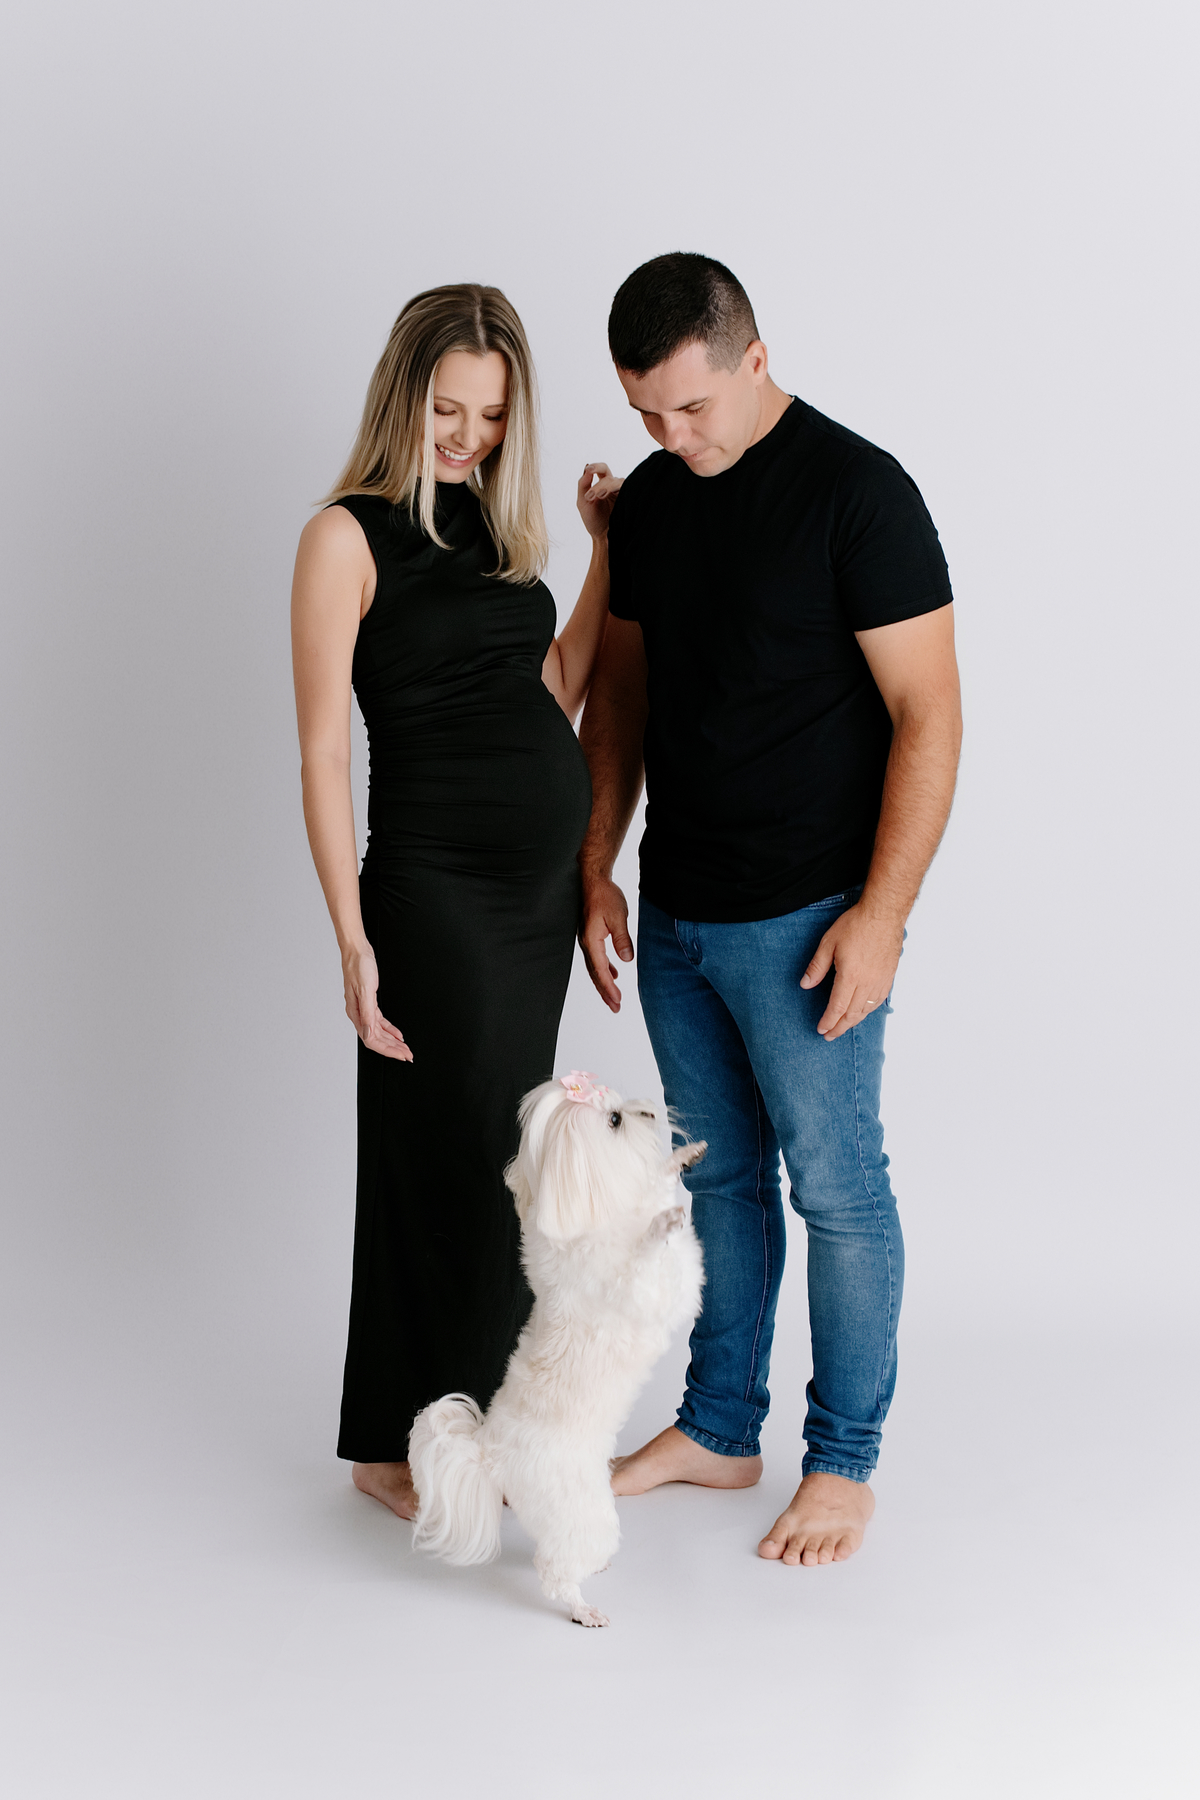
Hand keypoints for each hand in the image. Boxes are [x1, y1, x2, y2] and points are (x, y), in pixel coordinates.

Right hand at [342, 941, 412, 1060]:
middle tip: (407, 1055)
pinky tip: (397, 1034)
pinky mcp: (369, 1002)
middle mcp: (359, 1013)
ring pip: (379, 1032)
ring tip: (404, 1048)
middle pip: (376, 1039)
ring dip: (392, 1041)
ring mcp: (364, 1008)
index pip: (372, 1039)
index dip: (387, 1049)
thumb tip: (368, 1034)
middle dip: (393, 1049)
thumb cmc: (358, 966)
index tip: (401, 1054)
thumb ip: (367, 1014)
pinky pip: (380, 1022)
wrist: (357, 951)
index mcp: (356, 1013)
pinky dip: (390, 1029)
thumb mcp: (365, 990)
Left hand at [576, 463, 622, 541]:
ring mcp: (622, 492)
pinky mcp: (629, 499)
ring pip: (617, 481)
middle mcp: (614, 487)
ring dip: (606, 487)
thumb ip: (583, 484)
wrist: (603, 537)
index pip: (602, 470)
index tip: (589, 470)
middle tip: (589, 496)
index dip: (596, 466)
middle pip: (608, 477)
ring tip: (598, 497)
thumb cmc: (593, 521)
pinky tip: (609, 496)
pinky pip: (628, 488)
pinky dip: (618, 489)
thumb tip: (587, 468)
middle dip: (598, 485)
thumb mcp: (582, 502)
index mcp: (603, 485)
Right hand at [579, 874, 632, 1011]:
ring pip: (595, 968)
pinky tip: (614, 973)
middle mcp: (586, 943)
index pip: (601, 971)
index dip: (609, 988)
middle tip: (616, 1008)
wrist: (593, 879)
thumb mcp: (618, 916)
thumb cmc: (605, 895)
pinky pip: (597, 958)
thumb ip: (622, 939)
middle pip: (595, 974)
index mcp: (591, 941)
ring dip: (604, 983)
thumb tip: (626, 960)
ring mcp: (587, 940)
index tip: (618, 1001)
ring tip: (614, 997)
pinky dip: (605, 969)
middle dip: (605, 992)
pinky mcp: (591, 935)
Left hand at [800, 903, 903, 1041]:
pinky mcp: (889, 976)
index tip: (821, 1030)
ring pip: (867, 1010)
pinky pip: (878, 1001)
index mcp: (850, 976)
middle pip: (852, 1014)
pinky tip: (862, 1012)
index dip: (829, 1021)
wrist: (884, 914)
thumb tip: (805, 985)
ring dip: (854, 1021)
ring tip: (843, 1026)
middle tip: (829, 1036)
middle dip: (839, 1027)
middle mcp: (867, 983)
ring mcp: (881, 981)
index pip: (837, 1007)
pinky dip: (868, 1011)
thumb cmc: (856, 925)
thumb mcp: (829, 943)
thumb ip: (817, 967)